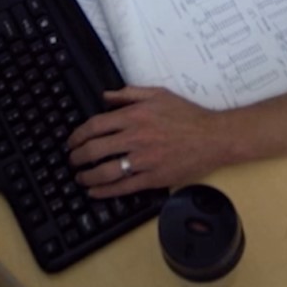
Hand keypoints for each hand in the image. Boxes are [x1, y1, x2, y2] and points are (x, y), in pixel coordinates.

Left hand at [66, 87, 227, 197]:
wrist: (214, 137)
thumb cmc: (188, 115)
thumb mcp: (159, 94)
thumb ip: (130, 93)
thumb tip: (106, 96)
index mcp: (135, 116)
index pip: (96, 125)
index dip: (78, 135)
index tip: (72, 141)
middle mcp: (136, 137)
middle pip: (95, 149)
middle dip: (78, 157)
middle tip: (73, 160)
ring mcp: (144, 160)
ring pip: (105, 171)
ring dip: (87, 177)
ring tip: (80, 178)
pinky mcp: (153, 178)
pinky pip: (123, 187)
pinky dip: (105, 191)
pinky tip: (96, 192)